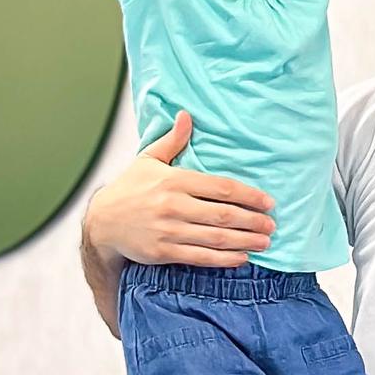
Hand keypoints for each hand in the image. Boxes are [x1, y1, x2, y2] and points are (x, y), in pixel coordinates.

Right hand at [83, 112, 274, 266]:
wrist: (102, 222)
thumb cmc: (129, 188)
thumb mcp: (149, 160)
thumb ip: (173, 140)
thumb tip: (188, 115)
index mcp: (174, 180)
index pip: (221, 188)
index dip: (249, 195)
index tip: (268, 202)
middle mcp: (173, 205)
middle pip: (223, 214)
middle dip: (252, 221)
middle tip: (272, 225)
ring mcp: (168, 230)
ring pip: (215, 237)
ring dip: (244, 241)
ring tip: (265, 242)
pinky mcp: (163, 252)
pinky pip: (200, 257)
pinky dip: (224, 259)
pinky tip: (242, 257)